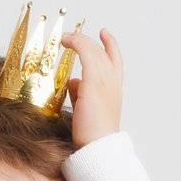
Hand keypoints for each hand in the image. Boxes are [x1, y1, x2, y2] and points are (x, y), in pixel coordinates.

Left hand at [59, 27, 123, 148]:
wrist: (98, 146)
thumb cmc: (92, 135)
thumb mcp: (86, 109)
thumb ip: (80, 93)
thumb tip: (72, 81)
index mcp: (114, 90)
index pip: (116, 60)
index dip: (110, 45)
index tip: (104, 33)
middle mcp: (113, 82)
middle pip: (102, 53)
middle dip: (87, 41)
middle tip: (72, 36)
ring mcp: (105, 81)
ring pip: (93, 50)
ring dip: (78, 40)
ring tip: (65, 38)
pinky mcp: (93, 82)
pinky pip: (85, 53)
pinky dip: (76, 43)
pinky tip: (66, 41)